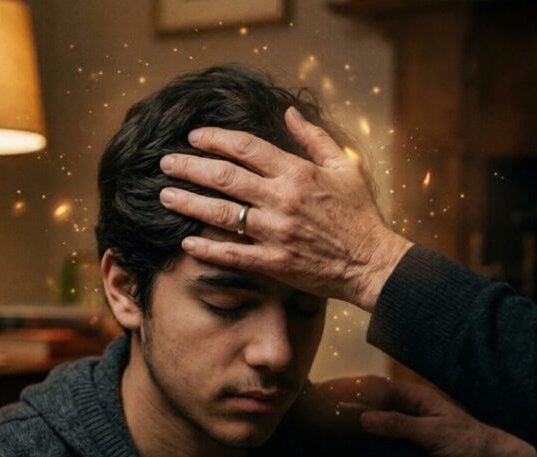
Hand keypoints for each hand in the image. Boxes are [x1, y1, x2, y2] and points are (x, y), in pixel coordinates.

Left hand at [158, 106, 412, 310]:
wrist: (372, 262)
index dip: (215, 139)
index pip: (246, 147)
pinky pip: (233, 253)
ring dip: (189, 203)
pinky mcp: (275, 263)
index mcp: (298, 172)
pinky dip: (208, 247)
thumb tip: (289, 113)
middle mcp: (282, 199)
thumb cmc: (360, 214)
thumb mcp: (344, 167)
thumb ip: (314, 138)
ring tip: (165, 196)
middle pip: (225, 177)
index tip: (194, 137)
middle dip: (190, 167)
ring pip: (222, 213)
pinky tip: (187, 241)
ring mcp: (276, 232)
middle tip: (165, 163)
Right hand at [316, 376, 536, 456]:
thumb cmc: (468, 444)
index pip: (375, 388)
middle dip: (348, 407)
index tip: (326, 394)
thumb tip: (362, 418)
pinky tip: (350, 452)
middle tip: (318, 413)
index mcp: (414, 397)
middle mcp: (408, 410)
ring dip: (355, 428)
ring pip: (376, 425)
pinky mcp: (411, 450)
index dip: (351, 390)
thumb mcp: (432, 433)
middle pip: (372, 405)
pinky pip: (384, 445)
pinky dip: (368, 446)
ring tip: (325, 432)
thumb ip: (398, 425)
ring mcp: (409, 430)